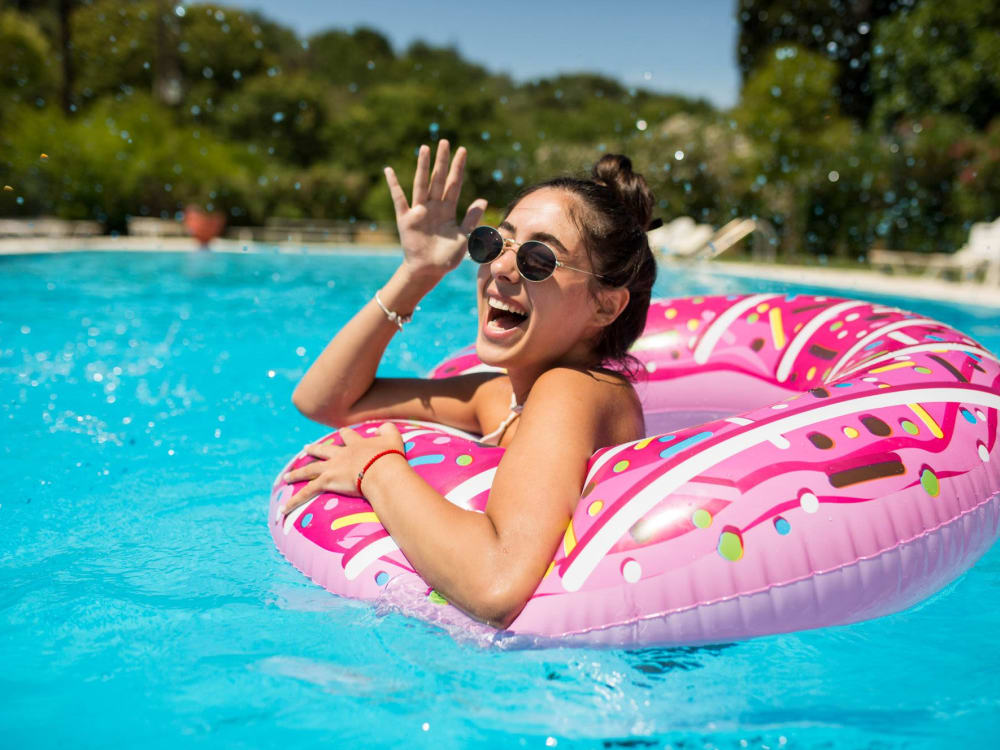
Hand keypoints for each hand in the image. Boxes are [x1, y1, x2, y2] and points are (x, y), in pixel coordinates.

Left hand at [277, 423, 405, 518]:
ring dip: (297, 473)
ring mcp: (332, 467)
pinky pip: (307, 492)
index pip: (347, 436)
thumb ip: (388, 430)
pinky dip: (294, 501)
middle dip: (314, 449)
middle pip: (322, 450)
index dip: (344, 435)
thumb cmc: (389, 456)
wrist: (381, 469)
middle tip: (306, 448)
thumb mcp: (393, 437)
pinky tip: (284, 508)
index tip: (341, 434)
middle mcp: (341, 454)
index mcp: (356, 444)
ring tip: (287, 476)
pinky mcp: (327, 481)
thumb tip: (382, 428)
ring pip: (309, 469)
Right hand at [384, 140, 487, 277]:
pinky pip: (399, 199)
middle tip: (445, 141)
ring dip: (423, 167)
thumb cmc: (448, 257)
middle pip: (439, 179)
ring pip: (421, 184)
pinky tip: (389, 170)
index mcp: (448, 210)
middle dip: (442, 161)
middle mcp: (434, 206)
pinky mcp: (406, 219)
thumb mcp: (464, 238)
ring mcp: (419, 211)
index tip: (463, 150)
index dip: (459, 168)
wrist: (429, 271)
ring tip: (424, 148)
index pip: (455, 184)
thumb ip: (471, 219)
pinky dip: (394, 185)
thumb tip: (482, 199)